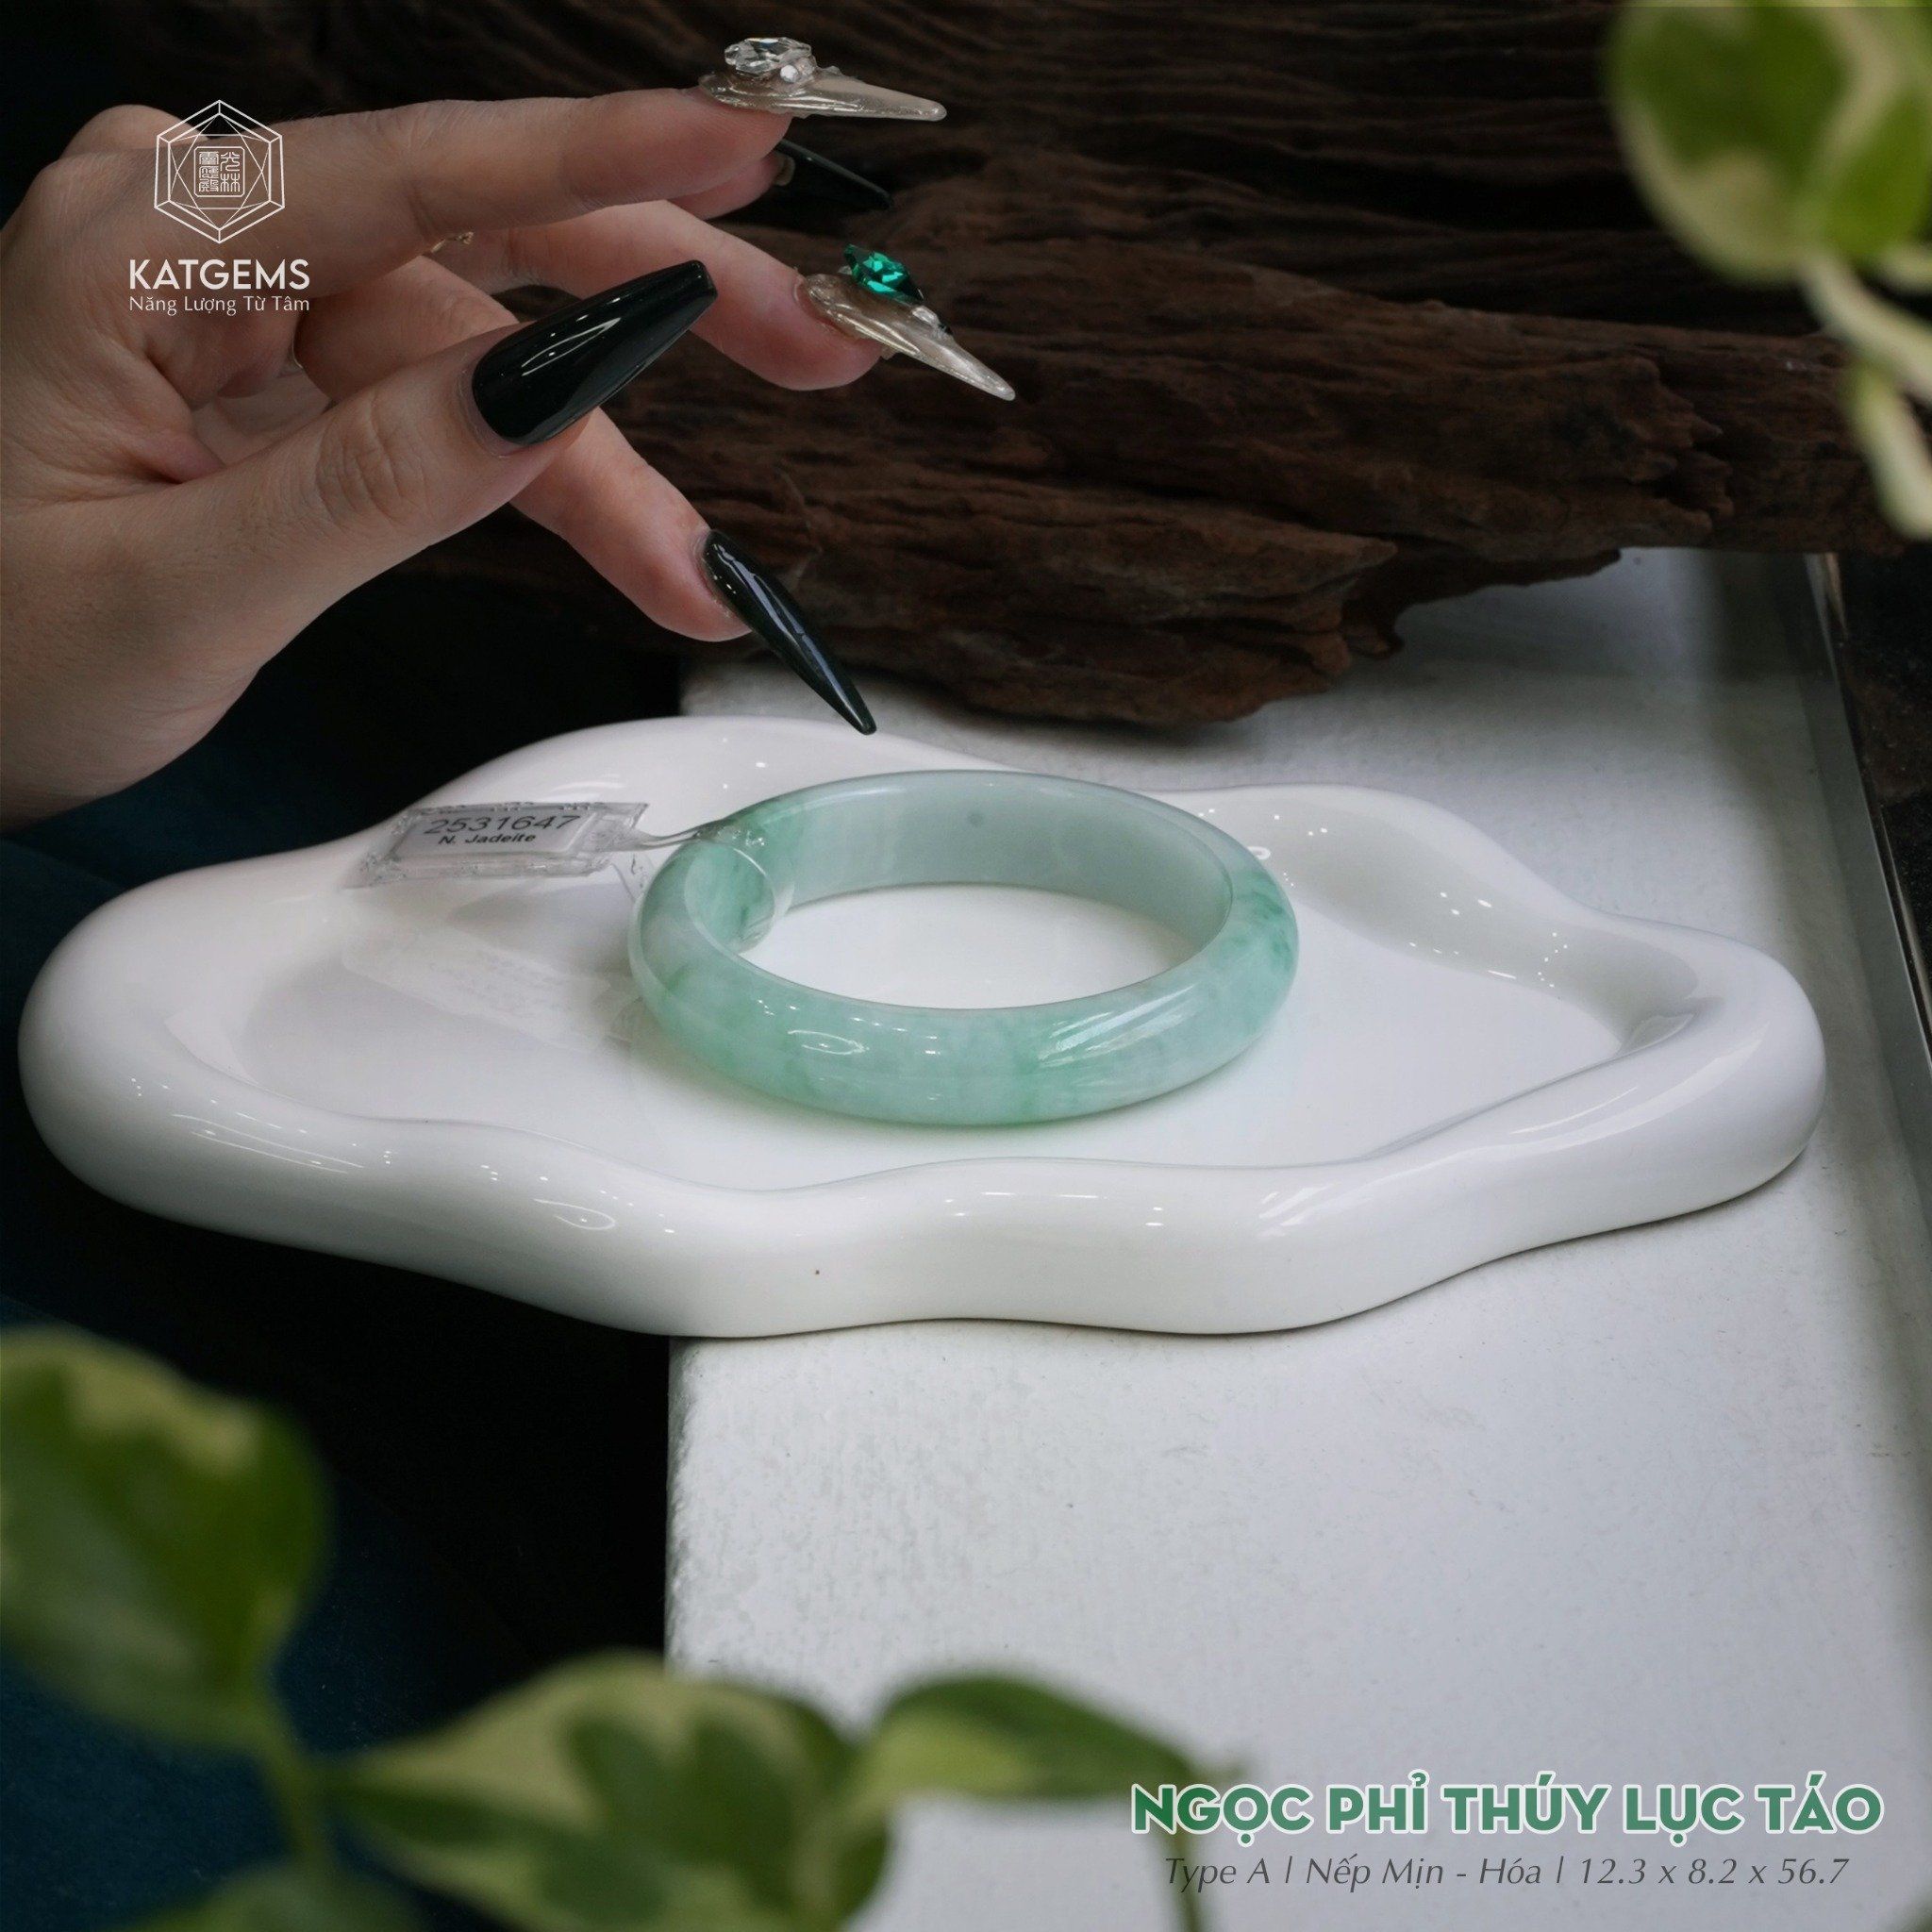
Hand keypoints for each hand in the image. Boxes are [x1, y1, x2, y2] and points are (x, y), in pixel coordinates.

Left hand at [0, 93, 877, 824]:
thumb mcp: (186, 593)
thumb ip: (374, 484)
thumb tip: (549, 386)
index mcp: (139, 249)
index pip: (404, 173)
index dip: (594, 156)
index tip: (748, 142)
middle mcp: (200, 237)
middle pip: (476, 238)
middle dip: (654, 301)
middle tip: (818, 350)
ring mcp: (245, 300)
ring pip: (483, 346)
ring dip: (605, 457)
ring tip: (699, 561)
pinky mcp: (282, 366)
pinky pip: (445, 400)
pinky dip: (538, 474)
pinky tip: (629, 537)